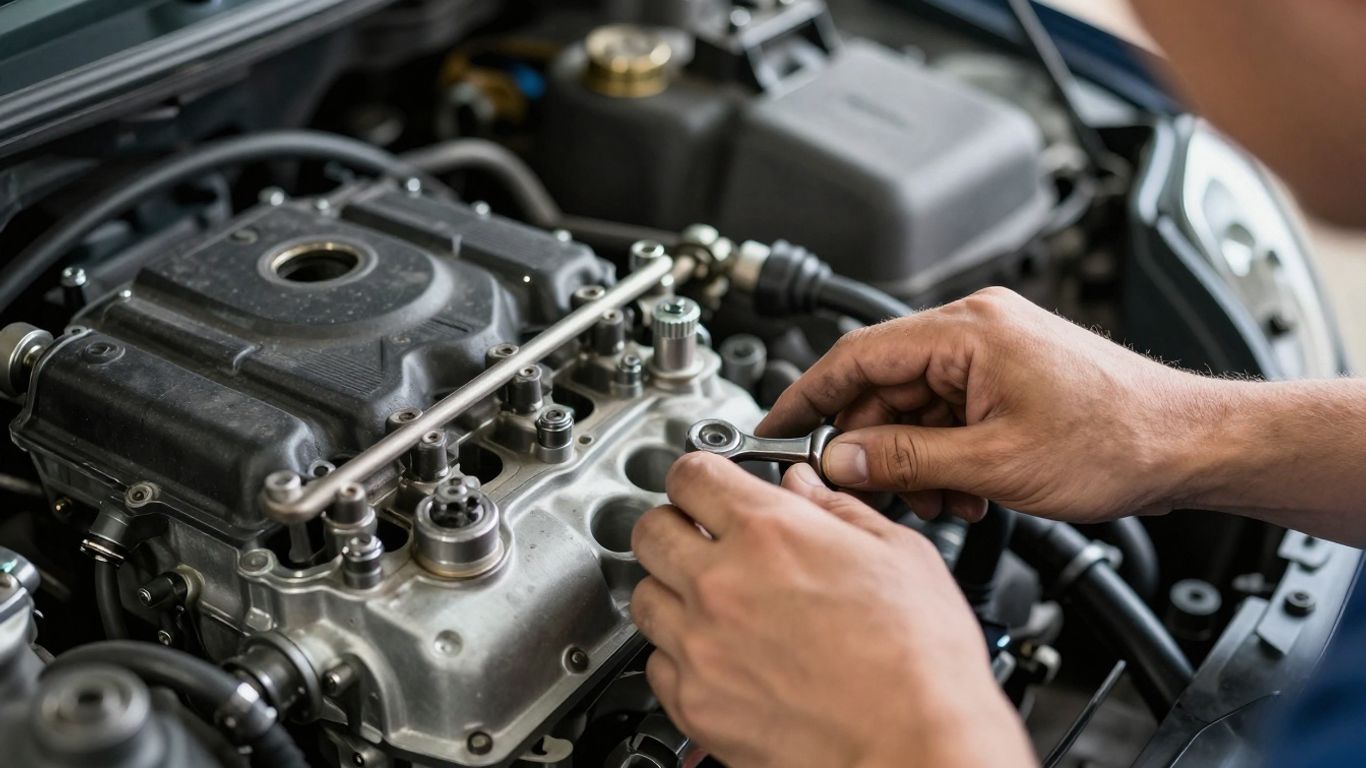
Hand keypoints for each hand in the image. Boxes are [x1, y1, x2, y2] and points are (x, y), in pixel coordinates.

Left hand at [629, 452, 1033, 767]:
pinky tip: (715, 652)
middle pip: (651, 530)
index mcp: (769, 533)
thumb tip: (803, 488)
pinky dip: (676, 653)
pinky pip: (655, 663)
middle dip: (674, 525)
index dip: (700, 473)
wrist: (917, 748)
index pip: (690, 474)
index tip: (708, 485)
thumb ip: (837, 510)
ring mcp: (700, 647)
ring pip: (643, 595)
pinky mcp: (695, 704)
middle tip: (701, 537)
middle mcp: (721, 585)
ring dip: (669, 588)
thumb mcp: (898, 554)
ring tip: (708, 598)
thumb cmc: (920, 662)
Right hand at [758, 287, 1216, 522]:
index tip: (774, 429)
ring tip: (939, 498)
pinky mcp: (1011, 377)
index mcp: (968, 330)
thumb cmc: (1119, 439)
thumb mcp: (993, 464)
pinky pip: (950, 413)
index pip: (856, 355)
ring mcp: (995, 352)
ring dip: (912, 457)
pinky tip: (963, 489)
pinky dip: (944, 454)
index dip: (806, 396)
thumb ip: (903, 460)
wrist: (1192, 446)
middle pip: (884, 384)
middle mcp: (978, 329)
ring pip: (916, 405)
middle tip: (862, 488)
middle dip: (871, 443)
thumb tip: (838, 458)